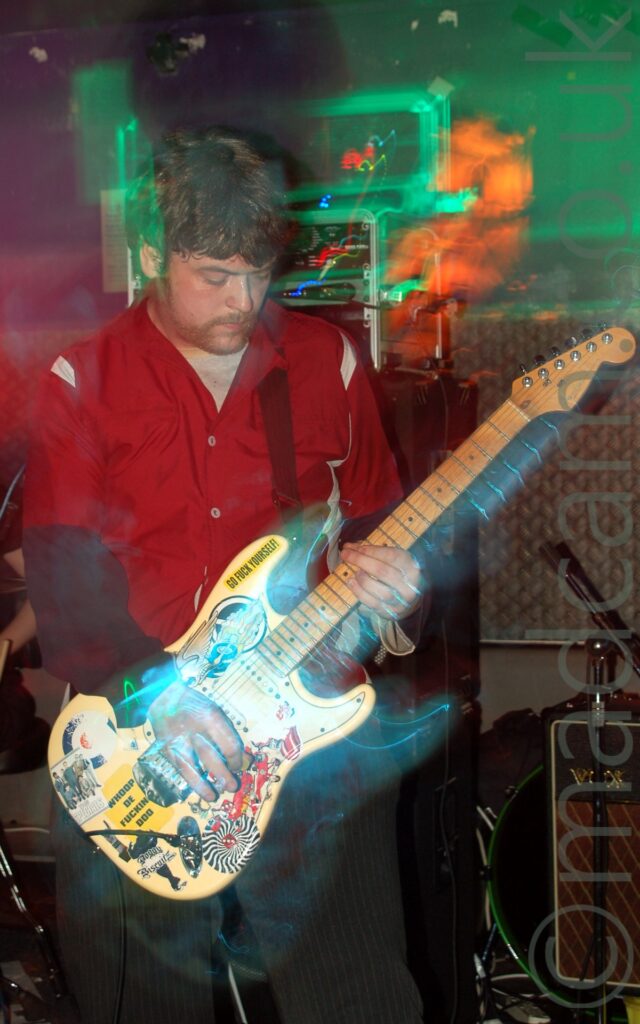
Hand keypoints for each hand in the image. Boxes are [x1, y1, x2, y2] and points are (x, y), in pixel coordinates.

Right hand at [148, 681, 242, 801]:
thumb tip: (244, 759)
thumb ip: (227, 734)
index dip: (237, 760)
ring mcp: (177, 740)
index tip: (239, 766)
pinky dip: (188, 780)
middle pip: (211, 757)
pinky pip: (178, 768)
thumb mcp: (214, 711)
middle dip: (223, 775)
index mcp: (210, 717)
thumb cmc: (194, 704)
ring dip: (202, 785)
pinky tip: (196, 789)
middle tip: (232, 786)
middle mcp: (193, 729)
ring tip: (212, 797)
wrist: (162, 695)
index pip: (228, 745)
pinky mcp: (165, 748)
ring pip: (191, 767)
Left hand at [341, 543, 422, 620]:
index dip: (370, 550)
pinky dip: (358, 591)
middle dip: (361, 560)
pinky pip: (372, 603)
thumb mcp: (393, 560)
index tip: (353, 547)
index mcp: (413, 567)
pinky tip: (351, 582)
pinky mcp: (390, 612)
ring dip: (362, 578)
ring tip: (354, 572)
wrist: (411, 601)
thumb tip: (350, 547)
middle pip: (382, 571)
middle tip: (345, 554)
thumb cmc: (398, 574)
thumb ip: (374, 552)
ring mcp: (401, 601)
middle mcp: (410, 585)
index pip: (391, 556)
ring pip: (378, 589)